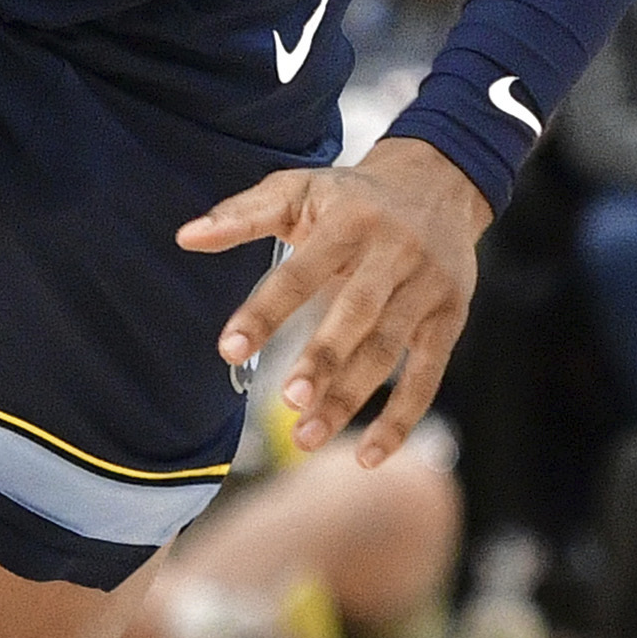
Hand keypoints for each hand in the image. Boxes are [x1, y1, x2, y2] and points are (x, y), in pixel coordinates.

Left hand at [180, 142, 486, 466]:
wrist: (439, 183)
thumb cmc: (353, 197)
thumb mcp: (299, 189)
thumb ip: (242, 215)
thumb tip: (185, 237)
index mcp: (349, 221)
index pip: (301, 272)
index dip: (265, 312)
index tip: (229, 350)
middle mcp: (395, 252)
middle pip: (357, 313)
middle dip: (324, 359)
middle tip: (290, 400)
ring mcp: (427, 287)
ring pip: (389, 349)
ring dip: (351, 397)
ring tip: (308, 437)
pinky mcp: (450, 317)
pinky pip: (428, 374)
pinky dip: (402, 417)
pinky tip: (370, 455)